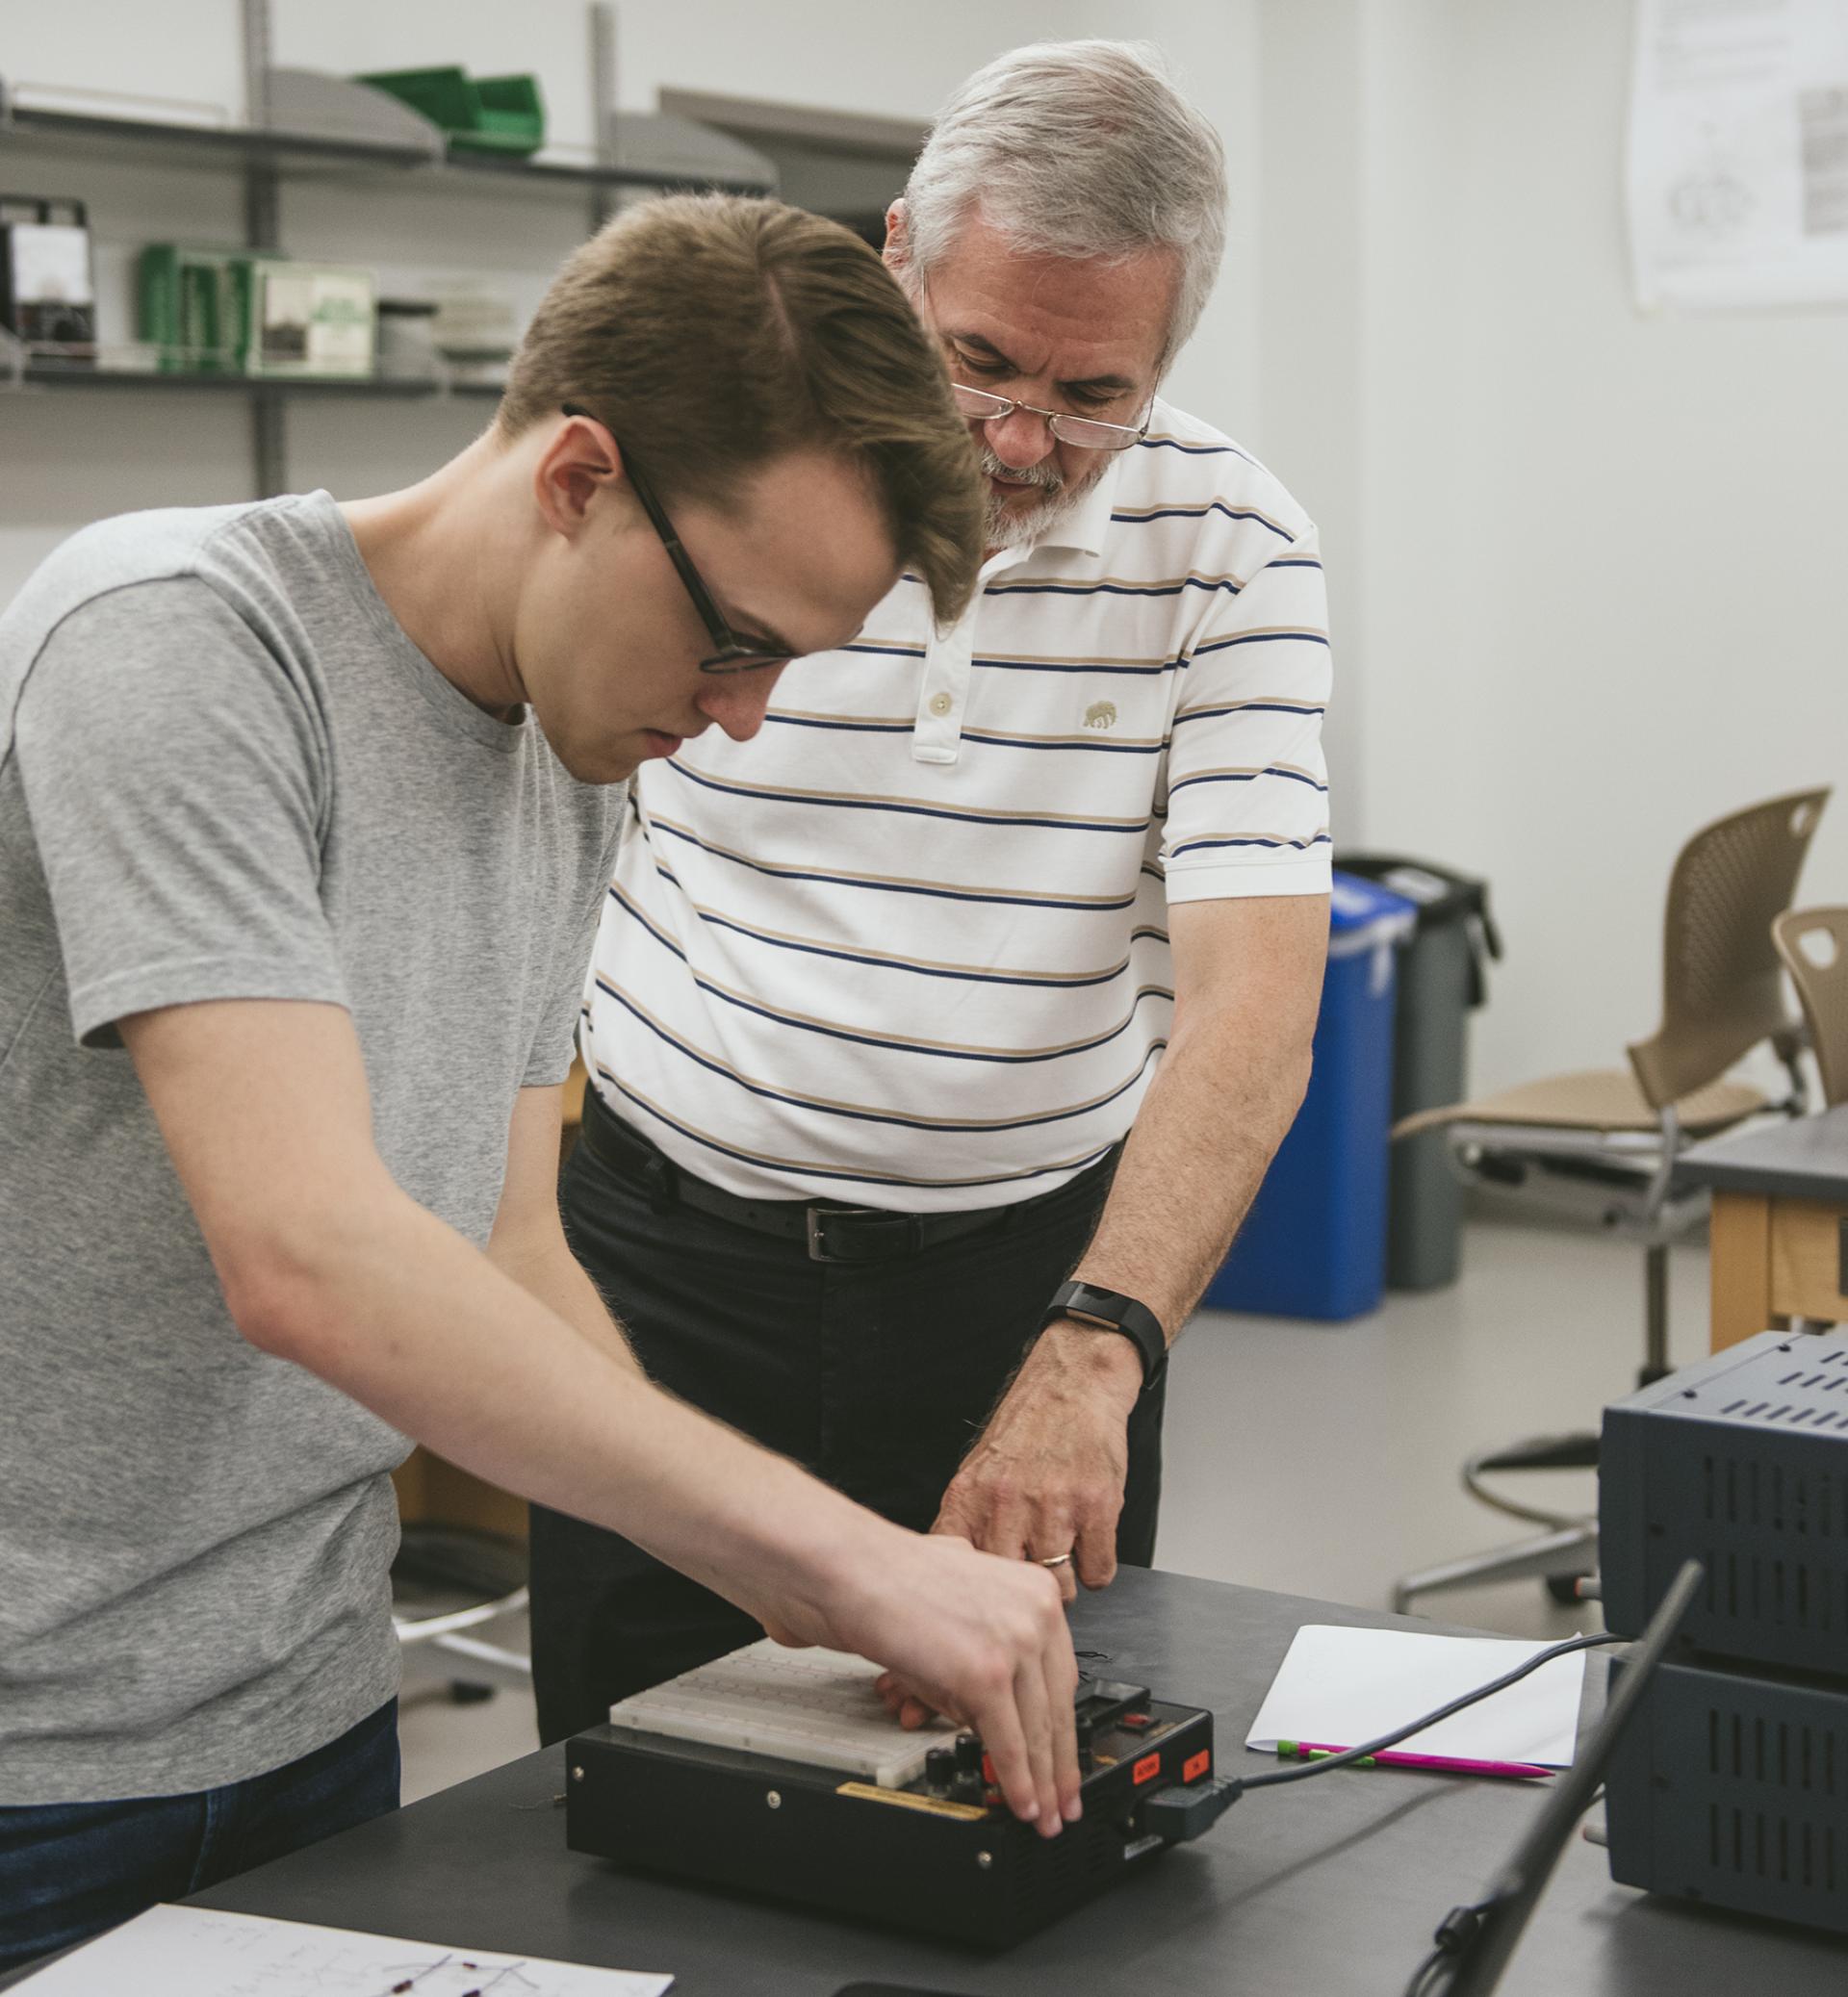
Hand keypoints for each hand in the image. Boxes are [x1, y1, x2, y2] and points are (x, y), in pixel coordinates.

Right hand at [792, 1527, 1081, 1835]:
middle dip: (1061, 1765)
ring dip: (1043, 1783)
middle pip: (1058, 1707)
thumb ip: (992, 1643)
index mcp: (1036, 1593)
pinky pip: (1007, 1742)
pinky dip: (1016, 1783)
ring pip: (1037, 1731)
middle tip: (1066, 1801)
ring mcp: (1013, 1643)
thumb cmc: (893, 1581)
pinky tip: (1023, 1805)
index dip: (1065, 1726)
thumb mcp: (965, 1605)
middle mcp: (1035, 1614)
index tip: (1067, 1757)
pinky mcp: (985, 1675)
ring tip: (1045, 1816)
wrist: (854, 1570)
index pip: (1062, 1677)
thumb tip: (998, 1697)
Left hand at [936, 1319, 1143, 1600]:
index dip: (975, 1595)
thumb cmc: (1030, 1428)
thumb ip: (967, 1523)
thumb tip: (960, 1581)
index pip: (960, 1575)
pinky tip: (1089, 1542)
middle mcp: (1006, 1504)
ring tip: (1064, 1553)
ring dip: (1065, 1581)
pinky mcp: (1096, 1508)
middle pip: (1011, 1590)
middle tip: (1033, 1577)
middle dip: (1024, 1592)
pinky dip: (1096, 1568)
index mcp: (969, 1497)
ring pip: (1059, 1589)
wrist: (1073, 1382)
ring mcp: (1053, 1508)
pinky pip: (1098, 1574)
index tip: (985, 1599)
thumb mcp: (979, 1470)